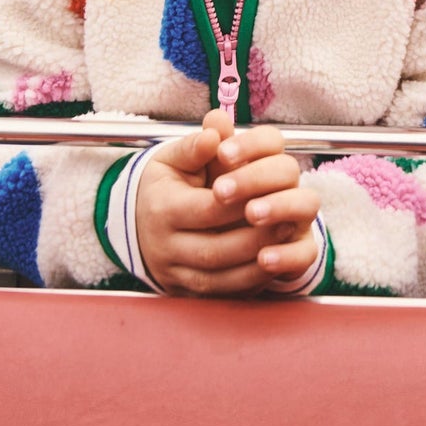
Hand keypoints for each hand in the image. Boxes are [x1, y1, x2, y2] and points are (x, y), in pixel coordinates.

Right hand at [135, 115, 321, 296]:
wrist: (135, 222)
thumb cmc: (163, 185)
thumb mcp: (170, 158)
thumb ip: (195, 145)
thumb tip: (214, 131)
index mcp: (162, 209)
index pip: (207, 210)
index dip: (240, 203)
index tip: (270, 193)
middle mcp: (165, 247)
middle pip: (215, 250)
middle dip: (256, 238)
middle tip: (290, 222)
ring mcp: (175, 274)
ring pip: (220, 279)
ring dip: (258, 264)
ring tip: (287, 241)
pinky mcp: (186, 293)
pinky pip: (221, 295)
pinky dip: (249, 283)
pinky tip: (273, 265)